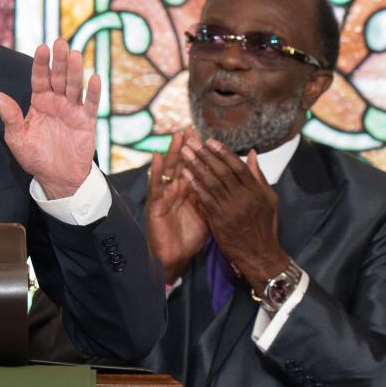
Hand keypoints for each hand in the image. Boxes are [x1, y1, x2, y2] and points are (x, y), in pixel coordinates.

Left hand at [0, 38, 99, 198]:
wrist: (56, 178)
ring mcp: (72, 110)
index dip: (41, 64)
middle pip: (58, 77)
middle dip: (59, 61)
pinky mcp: (86, 121)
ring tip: (74, 55)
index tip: (42, 48)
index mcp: (39, 102)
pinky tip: (94, 77)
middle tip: (60, 42)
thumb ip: (10, 116)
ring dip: (75, 71)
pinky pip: (90, 104)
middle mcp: (56, 102)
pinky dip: (93, 92)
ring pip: (74, 86)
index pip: (39, 78)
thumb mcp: (17, 138)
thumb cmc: (35, 157)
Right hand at [145, 129, 208, 279]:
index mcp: (190, 192)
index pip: (197, 168)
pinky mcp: (155, 204)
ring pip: (169, 170)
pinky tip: (157, 157)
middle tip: (191, 128)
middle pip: (182, 164)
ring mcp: (165, 195)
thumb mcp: (208, 214)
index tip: (207, 137)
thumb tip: (230, 185)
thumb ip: (217, 197)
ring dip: (172, 152)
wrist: (174, 257)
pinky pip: (155, 185)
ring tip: (177, 136)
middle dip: (187, 147)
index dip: (201, 153)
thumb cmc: (189, 237)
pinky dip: (156, 171)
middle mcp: (176, 190)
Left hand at [180, 139, 288, 292]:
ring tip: (184, 153)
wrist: (260, 254)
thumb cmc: (264, 226)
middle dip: (205, 154)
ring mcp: (231, 208)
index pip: (237, 166)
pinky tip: (184, 175)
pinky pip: (205, 199)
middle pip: (222, 171)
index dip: (222, 152)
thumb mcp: (268, 199)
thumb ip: (258, 176)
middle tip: (191, 142)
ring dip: (196, 166)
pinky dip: (194, 185)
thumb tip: (251, 154)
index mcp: (256, 190)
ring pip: (211, 182)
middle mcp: (244, 197)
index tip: (209, 141)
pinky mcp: (219, 219)